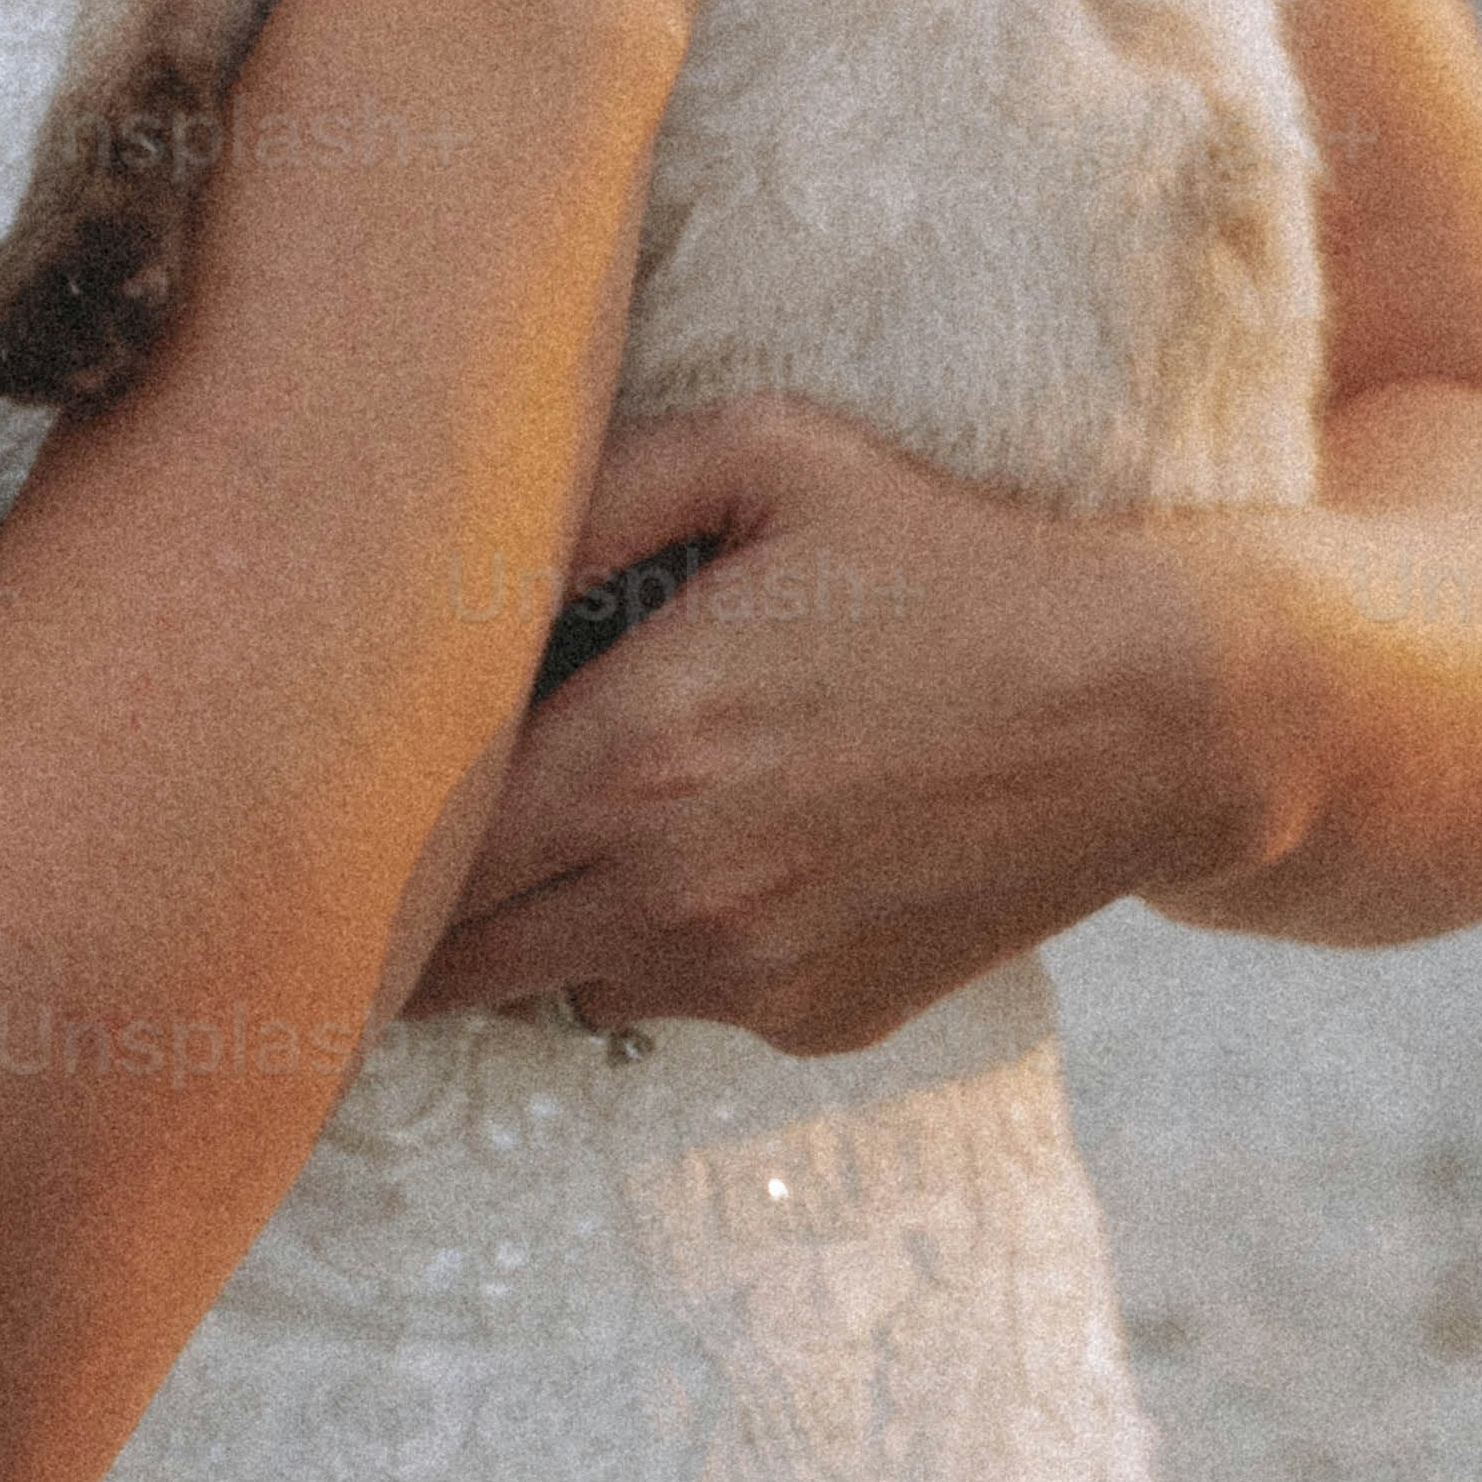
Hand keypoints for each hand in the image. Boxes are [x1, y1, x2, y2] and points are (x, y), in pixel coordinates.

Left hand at [393, 396, 1257, 1052]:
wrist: (1145, 713)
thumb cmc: (942, 559)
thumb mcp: (765, 457)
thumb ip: (589, 490)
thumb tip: (454, 549)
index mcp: (636, 753)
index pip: (414, 852)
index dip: (357, 833)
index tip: (337, 792)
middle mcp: (673, 890)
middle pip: (453, 961)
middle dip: (417, 906)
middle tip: (413, 834)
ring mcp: (747, 974)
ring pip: (559, 983)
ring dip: (547, 921)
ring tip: (605, 815)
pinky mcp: (814, 1025)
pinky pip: (678, 1000)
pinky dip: (671, 943)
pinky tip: (740, 848)